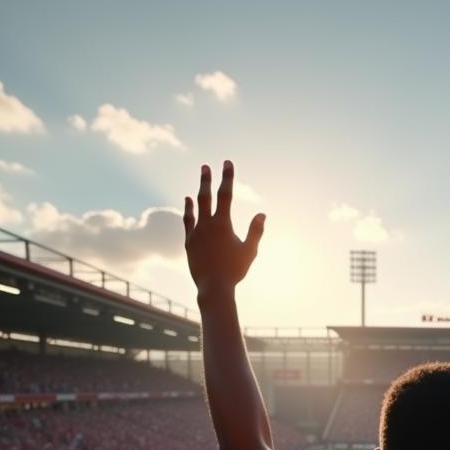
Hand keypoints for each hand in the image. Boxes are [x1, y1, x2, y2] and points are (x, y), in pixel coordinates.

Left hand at [183, 161, 264, 295]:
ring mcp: (196, 232)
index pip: (225, 194)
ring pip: (195, 208)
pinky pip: (188, 222)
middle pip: (206, 196)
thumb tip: (262, 214)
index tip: (227, 162)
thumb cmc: (234, 271)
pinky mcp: (189, 242)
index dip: (227, 177)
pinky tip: (189, 204)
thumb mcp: (249, 251)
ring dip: (197, 194)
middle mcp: (207, 224)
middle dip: (207, 180)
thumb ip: (255, 231)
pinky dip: (189, 211)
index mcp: (223, 224)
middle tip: (206, 166)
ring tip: (197, 185)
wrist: (213, 287)